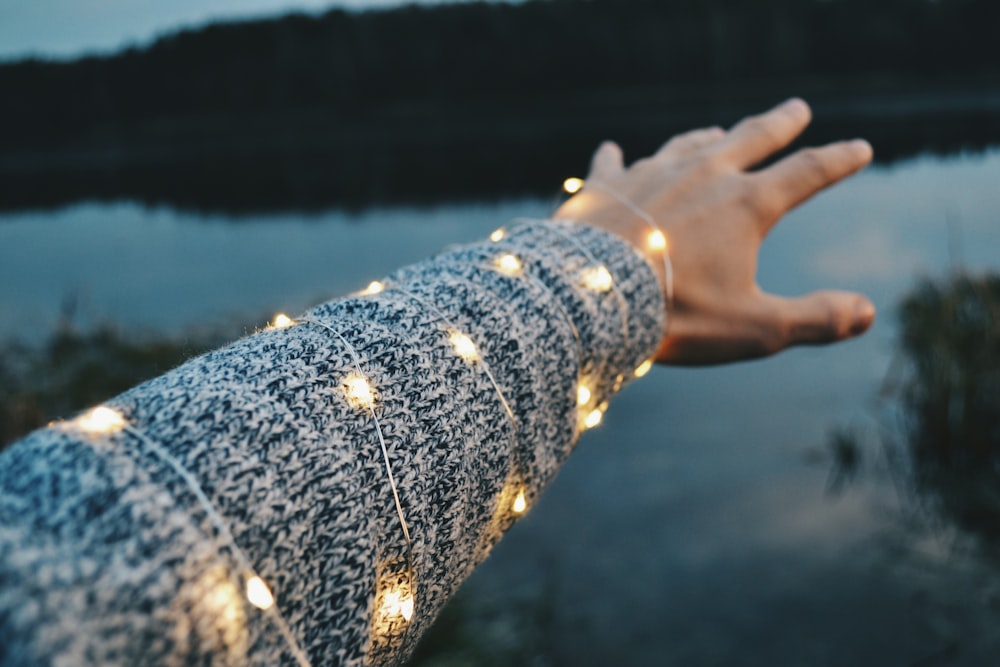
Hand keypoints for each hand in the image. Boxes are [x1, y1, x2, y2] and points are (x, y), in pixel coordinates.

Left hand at [553, 98, 875, 364]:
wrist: (590, 297)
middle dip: (780, 124)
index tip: (860, 148)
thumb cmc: (675, 315)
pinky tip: (612, 149)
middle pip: (751, 138)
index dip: (838, 161)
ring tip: (719, 131)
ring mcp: (650, 175)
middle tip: (797, 109)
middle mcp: (702, 176)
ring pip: (687, 144)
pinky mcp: (603, 187)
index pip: (807, 174)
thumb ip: (815, 318)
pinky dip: (615, 157)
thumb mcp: (755, 328)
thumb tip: (868, 313)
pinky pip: (612, 164)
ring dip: (708, 137)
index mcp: (746, 205)